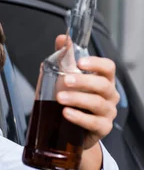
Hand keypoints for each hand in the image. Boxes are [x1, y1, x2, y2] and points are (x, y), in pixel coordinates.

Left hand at [54, 35, 119, 149]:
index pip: (108, 68)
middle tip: (64, 81)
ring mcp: (108, 113)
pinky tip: (66, 113)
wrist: (72, 131)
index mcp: (103, 80)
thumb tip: (61, 38)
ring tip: (60, 98)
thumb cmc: (73, 101)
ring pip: (97, 103)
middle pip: (103, 85)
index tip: (80, 62)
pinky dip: (79, 117)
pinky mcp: (102, 129)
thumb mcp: (67, 79)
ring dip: (78, 99)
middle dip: (83, 82)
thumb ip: (66, 58)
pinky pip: (94, 123)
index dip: (96, 63)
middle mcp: (109, 95)